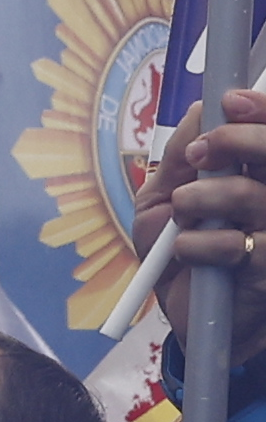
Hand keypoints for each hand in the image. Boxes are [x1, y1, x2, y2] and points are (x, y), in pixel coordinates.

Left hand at [120, 92, 265, 357]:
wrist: (189, 319)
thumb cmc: (182, 254)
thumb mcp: (165, 199)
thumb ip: (182, 157)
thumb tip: (203, 109)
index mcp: (259, 178)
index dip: (262, 111)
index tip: (229, 103)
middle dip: (237, 142)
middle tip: (198, 155)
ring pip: (257, 197)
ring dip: (207, 197)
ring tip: (182, 213)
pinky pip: (241, 246)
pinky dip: (201, 243)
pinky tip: (188, 251)